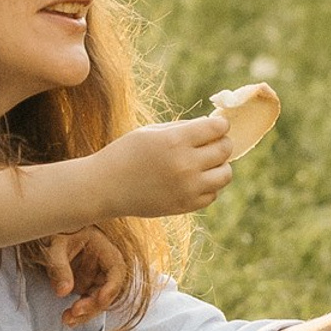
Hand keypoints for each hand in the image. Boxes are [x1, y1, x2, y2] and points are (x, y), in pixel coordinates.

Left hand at [36, 226, 127, 326]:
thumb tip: (63, 291)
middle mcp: (104, 264)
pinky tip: (69, 318)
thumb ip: (59, 266)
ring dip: (87, 313)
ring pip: (100, 300)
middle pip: (109, 289)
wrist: (49, 234)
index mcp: (103, 248)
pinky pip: (88, 302)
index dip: (112, 286)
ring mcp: (96, 277)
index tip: (101, 299)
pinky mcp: (87, 286)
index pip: (117, 269)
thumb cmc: (56, 232)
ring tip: (68, 319)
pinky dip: (80, 312)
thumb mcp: (55, 245)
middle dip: (94, 305)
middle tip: (76, 312)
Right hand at [92, 115, 233, 217]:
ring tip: (205, 164)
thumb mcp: (152, 131)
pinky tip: (193, 180)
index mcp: (175, 140)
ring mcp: (187, 188)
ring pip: (225, 174)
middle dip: (221, 143)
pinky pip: (213, 194)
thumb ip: (183, 128)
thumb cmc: (126, 153)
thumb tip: (213, 126)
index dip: (219, 124)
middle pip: (225, 149)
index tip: (215, 126)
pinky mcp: (185, 206)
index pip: (217, 127)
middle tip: (211, 143)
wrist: (105, 187)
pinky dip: (208, 186)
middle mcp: (185, 164)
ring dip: (219, 166)